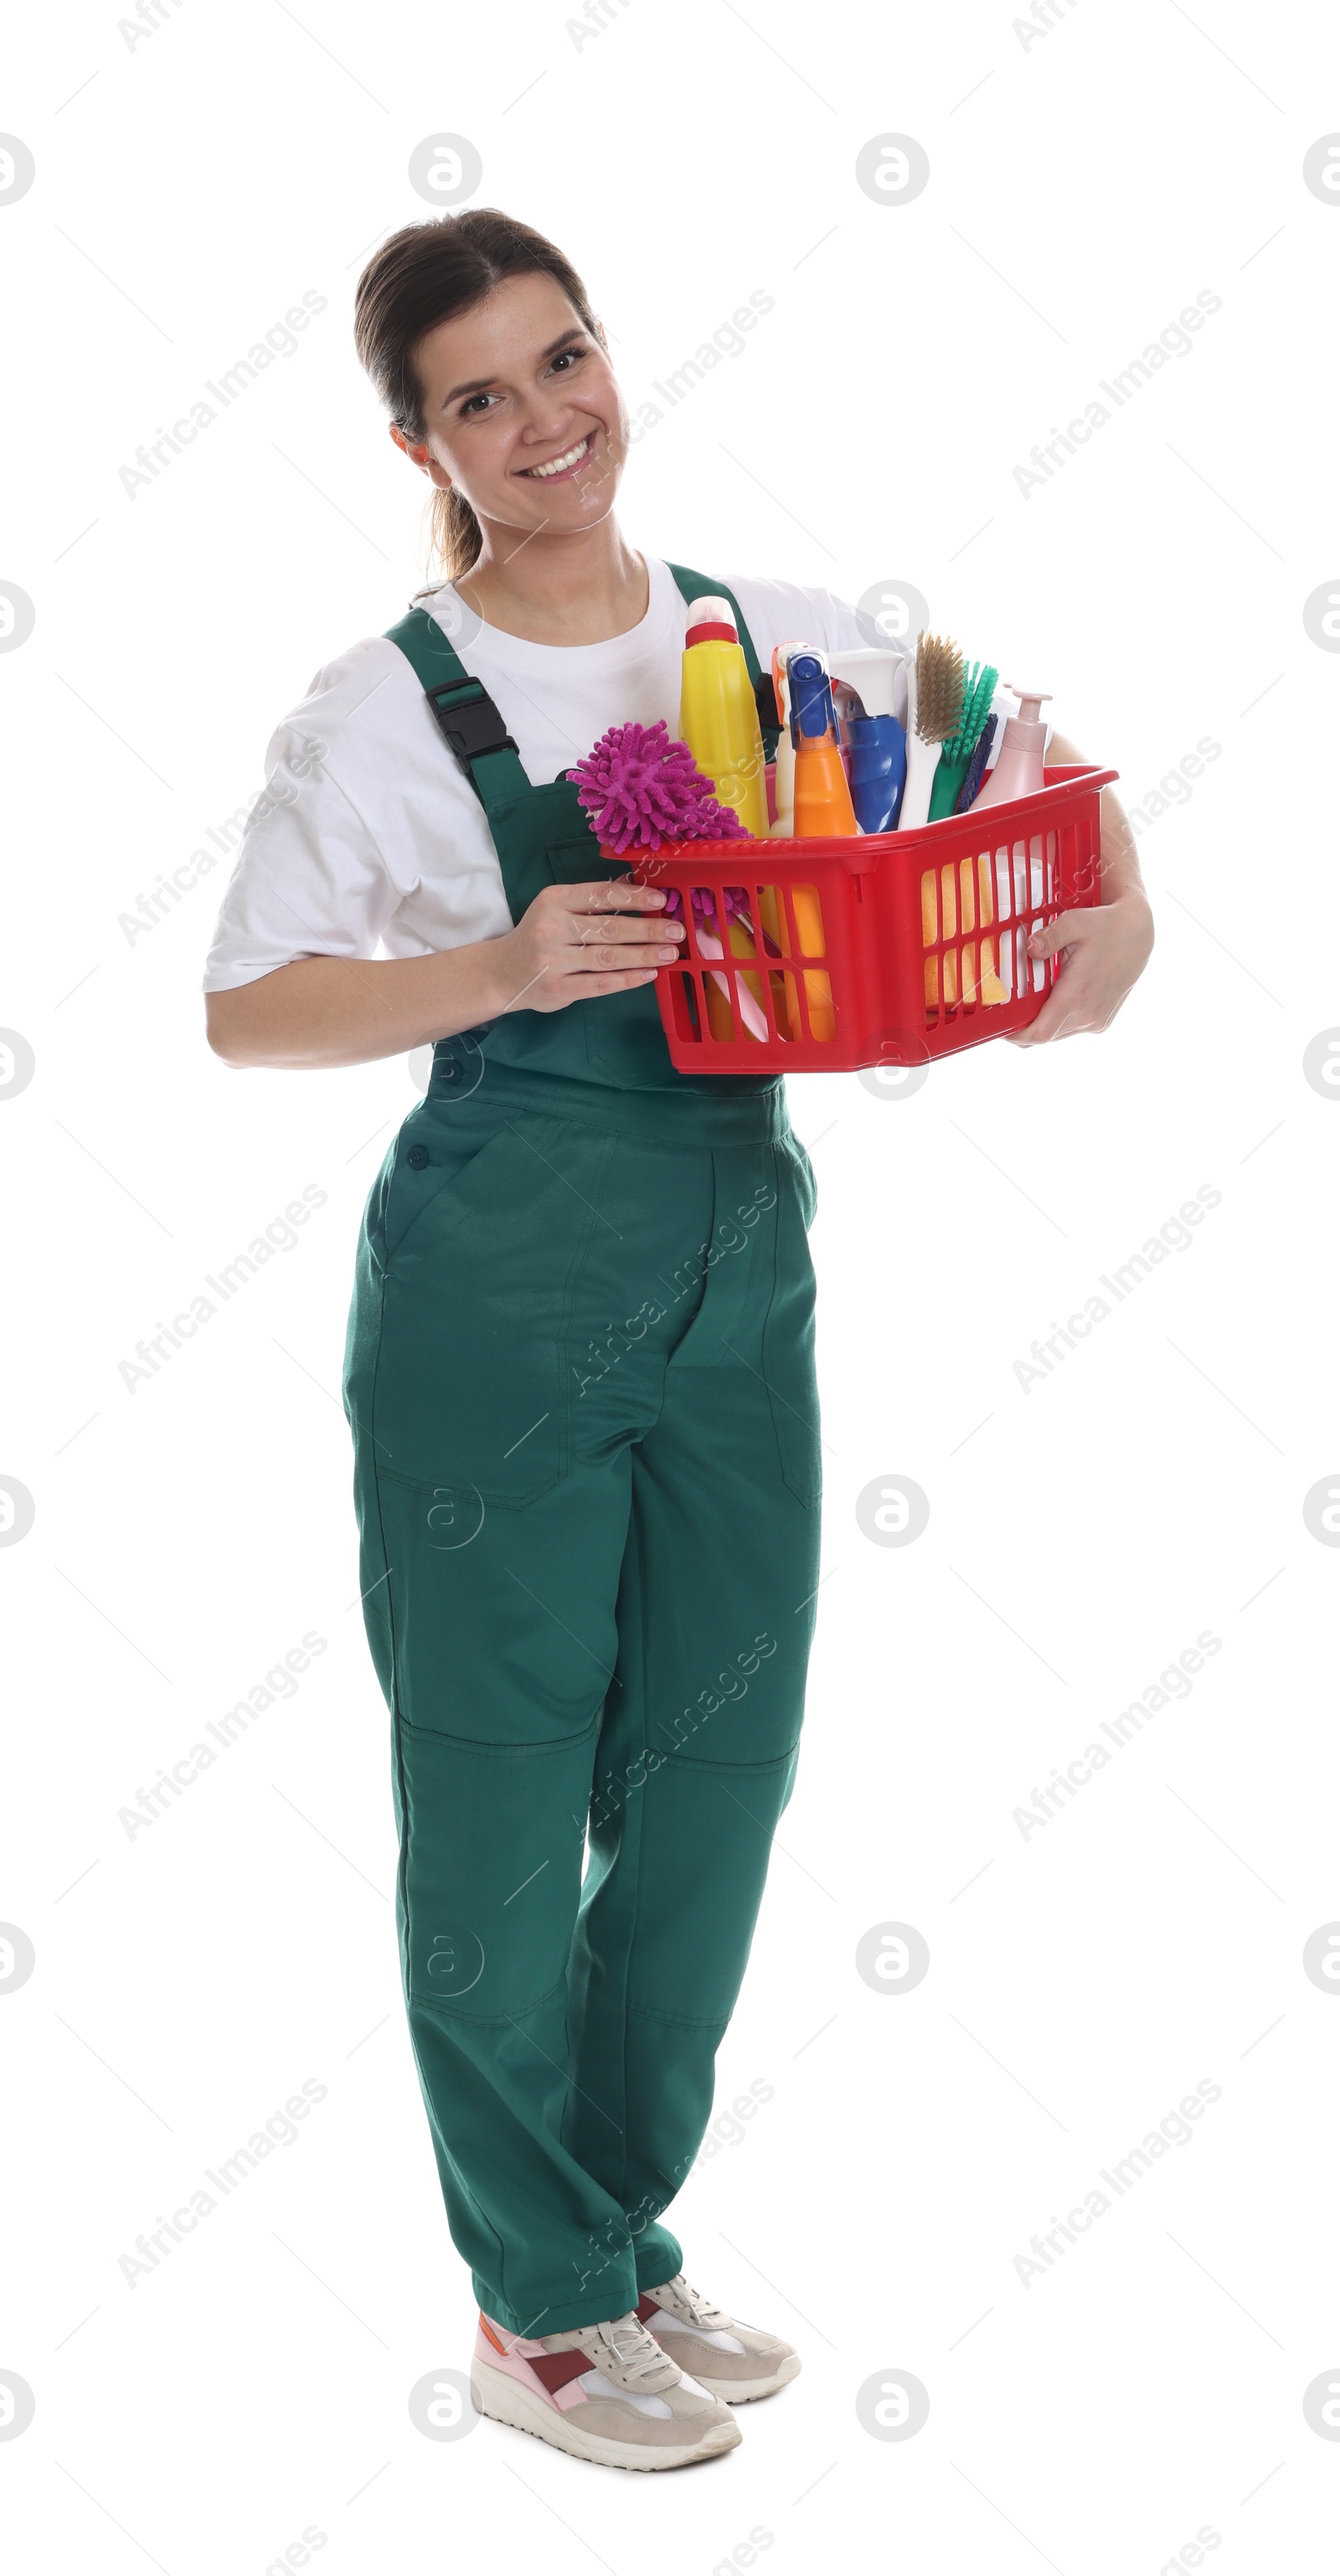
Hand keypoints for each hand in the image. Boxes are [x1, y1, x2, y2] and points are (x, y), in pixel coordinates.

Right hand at [496, 879, 685, 1015]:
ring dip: (643, 955)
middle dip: (648, 929)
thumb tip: (634, 883)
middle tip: (676, 931)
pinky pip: (600, 984)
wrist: (503, 972)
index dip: (634, 896)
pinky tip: (648, 974)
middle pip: (609, 928)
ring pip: (608, 957)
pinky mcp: (558, 988)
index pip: (600, 895)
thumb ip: (592, 898)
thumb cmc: (539, 935)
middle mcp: (552, 928)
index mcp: (554, 900)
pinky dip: (627, 979)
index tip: (662, 899)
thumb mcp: (557, 907)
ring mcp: (553, 961)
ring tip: (669, 953)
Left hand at [1006, 894, 1153, 1045]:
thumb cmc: (1106, 926)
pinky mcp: (1102, 1022)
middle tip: (1007, 1010)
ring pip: (1057, 1034)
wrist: (1138, 934)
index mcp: (1078, 994)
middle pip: (1044, 1035)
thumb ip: (1050, 937)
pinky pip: (1070, 1030)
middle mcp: (1089, 1014)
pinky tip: (1052, 1000)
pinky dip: (1057, 1021)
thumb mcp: (1076, 922)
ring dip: (1041, 1023)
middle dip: (1023, 1027)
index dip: (1016, 1035)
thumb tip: (1029, 948)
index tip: (1000, 1026)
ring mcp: (1097, 1021)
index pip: (1040, 1032)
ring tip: (1029, 1003)